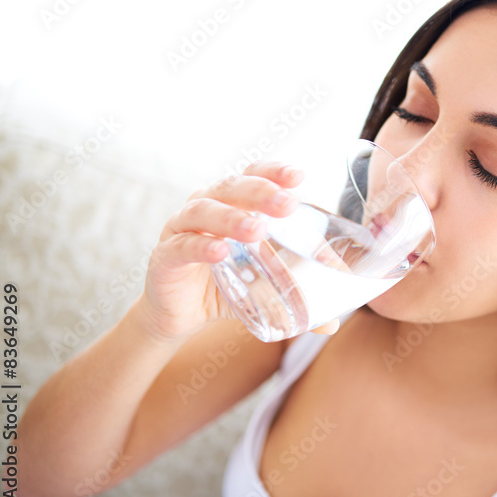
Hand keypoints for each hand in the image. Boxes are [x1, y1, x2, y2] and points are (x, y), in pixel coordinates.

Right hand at [135, 161, 306, 341]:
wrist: (181, 315)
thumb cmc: (227, 284)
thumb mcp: (265, 286)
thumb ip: (296, 296)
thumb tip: (332, 324)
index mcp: (234, 202)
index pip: (254, 175)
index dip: (274, 172)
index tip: (298, 177)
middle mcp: (206, 205)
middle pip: (232, 187)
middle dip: (261, 192)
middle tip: (287, 203)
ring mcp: (182, 228)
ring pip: (205, 211)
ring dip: (232, 218)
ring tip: (257, 230)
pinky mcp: (165, 256)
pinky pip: (182, 246)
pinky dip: (201, 246)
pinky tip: (219, 252)